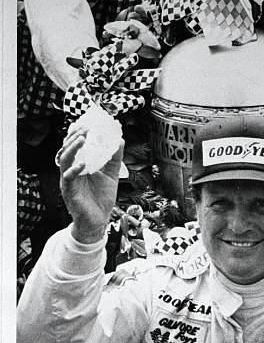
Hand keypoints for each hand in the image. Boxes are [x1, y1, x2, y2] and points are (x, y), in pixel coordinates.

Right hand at [58, 124, 123, 243]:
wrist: (99, 220)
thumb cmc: (102, 197)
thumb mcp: (112, 174)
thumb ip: (114, 158)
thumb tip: (120, 139)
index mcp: (80, 164)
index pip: (75, 145)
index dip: (79, 133)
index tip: (88, 122)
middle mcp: (71, 170)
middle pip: (67, 149)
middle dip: (74, 137)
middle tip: (85, 128)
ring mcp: (68, 180)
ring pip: (64, 160)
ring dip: (72, 148)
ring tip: (82, 139)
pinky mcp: (69, 191)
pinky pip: (68, 178)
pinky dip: (74, 170)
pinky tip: (82, 164)